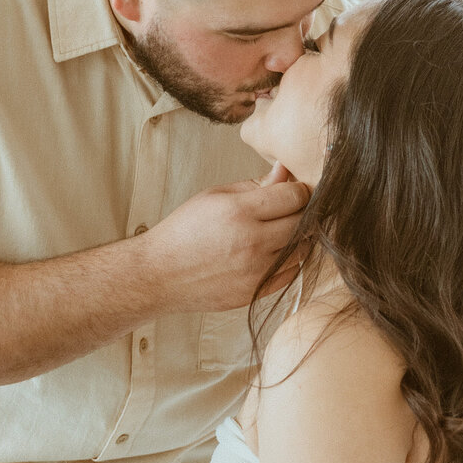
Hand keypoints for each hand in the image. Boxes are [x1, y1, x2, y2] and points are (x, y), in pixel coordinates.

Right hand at [144, 163, 308, 313]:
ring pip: (303, 249)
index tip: (296, 190)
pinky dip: (291, 261)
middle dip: (303, 212)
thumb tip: (286, 170)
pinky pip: (292, 274)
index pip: (295, 196)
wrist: (159, 274)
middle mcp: (251, 242)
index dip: (300, 189)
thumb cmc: (184, 231)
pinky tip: (276, 252)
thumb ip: (254, 184)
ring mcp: (255, 271)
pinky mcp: (256, 291)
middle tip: (292, 210)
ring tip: (282, 231)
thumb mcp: (214, 196)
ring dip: (300, 238)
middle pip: (303, 222)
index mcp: (239, 211)